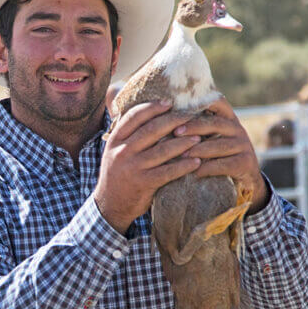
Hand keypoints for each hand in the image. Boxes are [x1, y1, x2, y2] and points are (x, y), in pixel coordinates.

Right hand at [94, 100, 201, 233]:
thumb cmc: (118, 175)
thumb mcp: (114, 152)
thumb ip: (128, 135)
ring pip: (162, 150)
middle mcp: (122, 152)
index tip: (169, 103)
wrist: (109, 205)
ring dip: (183, 142)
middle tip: (191, 117)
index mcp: (115, 140)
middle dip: (174, 121)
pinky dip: (183, 166)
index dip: (152, 108)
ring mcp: (132, 168)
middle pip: (151, 130)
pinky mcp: (143, 184)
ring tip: (198, 137)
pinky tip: (196, 162)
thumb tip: (148, 113)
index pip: (134, 117)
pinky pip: (167, 172)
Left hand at [176, 97, 267, 211]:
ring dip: (198, 150)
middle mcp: (237, 129)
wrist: (246, 180)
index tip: (183, 103)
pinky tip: (195, 172)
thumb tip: (167, 121)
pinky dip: (208, 168)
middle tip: (176, 132)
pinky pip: (224, 164)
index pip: (218, 102)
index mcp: (228, 119)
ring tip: (182, 155)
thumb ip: (199, 129)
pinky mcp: (245, 163)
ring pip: (219, 145)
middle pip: (215, 123)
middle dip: (194, 127)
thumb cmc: (220, 156)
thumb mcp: (213, 139)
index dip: (203, 100)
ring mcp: (243, 145)